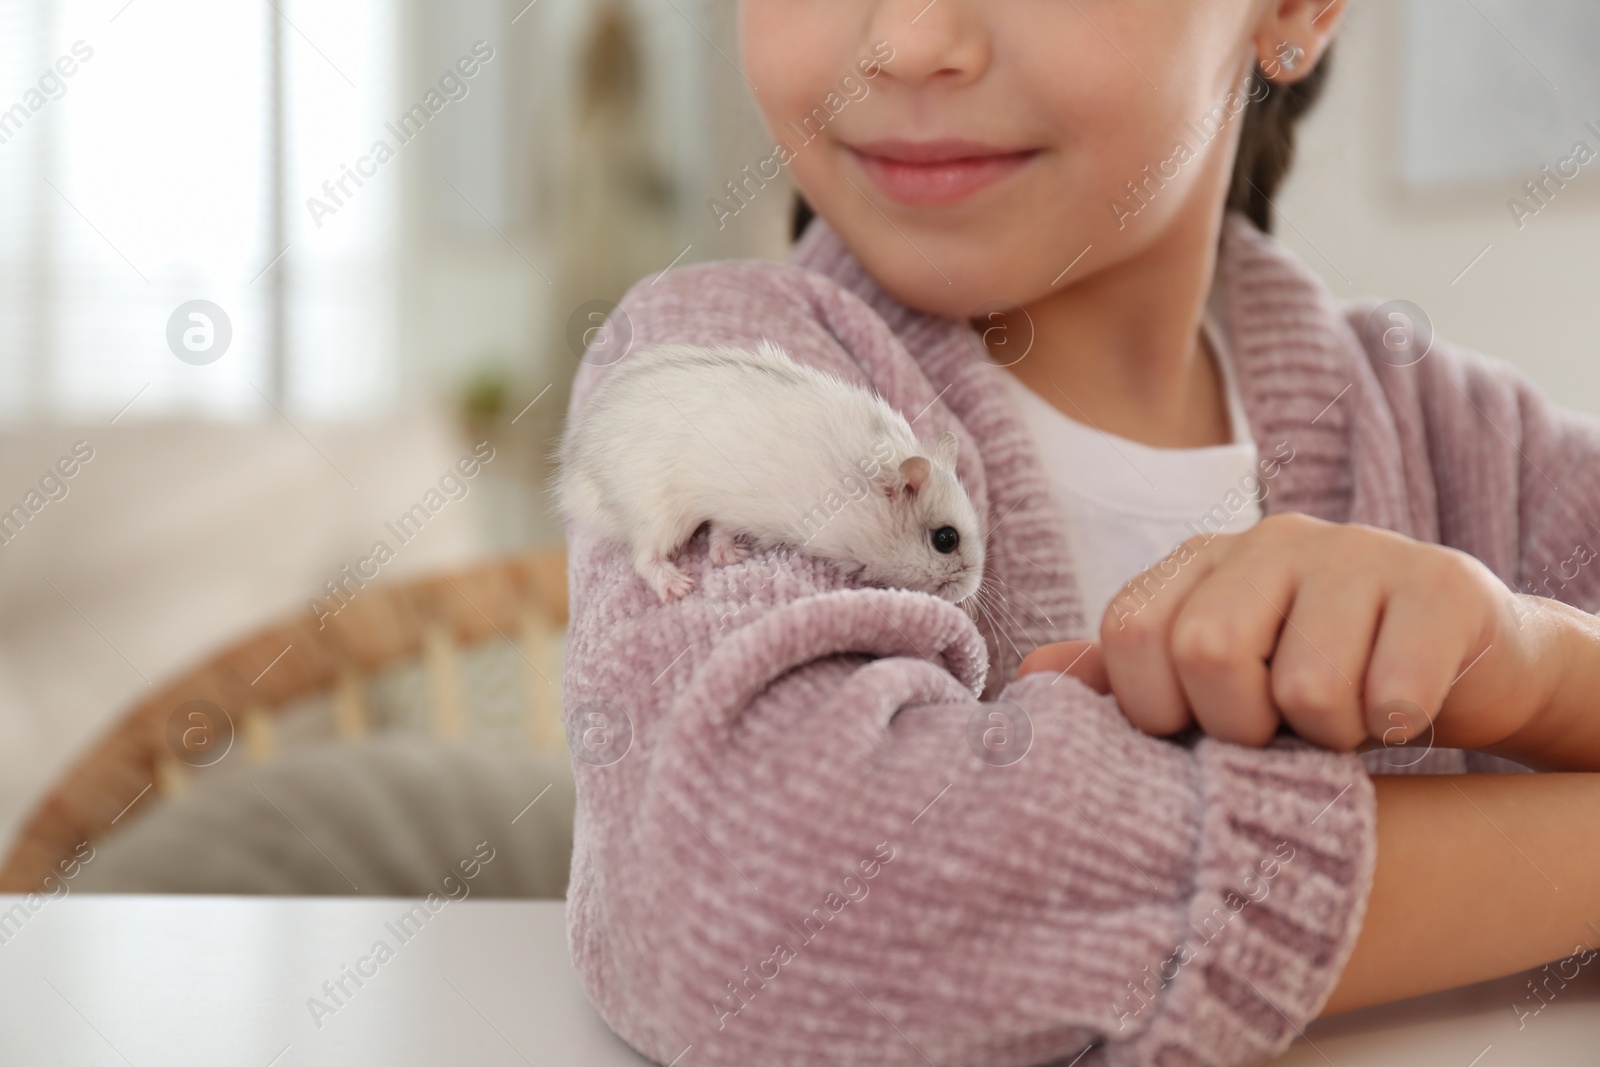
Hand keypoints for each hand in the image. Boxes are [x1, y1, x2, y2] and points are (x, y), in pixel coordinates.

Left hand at [1017, 513, 1573, 758]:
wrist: (1466, 660)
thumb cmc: (1317, 677)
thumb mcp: (1217, 681)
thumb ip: (1128, 678)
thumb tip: (1032, 673)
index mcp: (1204, 563)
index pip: (1131, 630)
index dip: (1153, 708)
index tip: (1197, 735)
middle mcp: (1272, 540)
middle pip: (1206, 650)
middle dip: (1238, 727)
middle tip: (1277, 736)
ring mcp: (1359, 552)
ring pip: (1305, 684)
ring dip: (1326, 737)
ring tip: (1343, 723)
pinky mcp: (1441, 585)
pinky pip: (1394, 694)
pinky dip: (1395, 728)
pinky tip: (1402, 711)